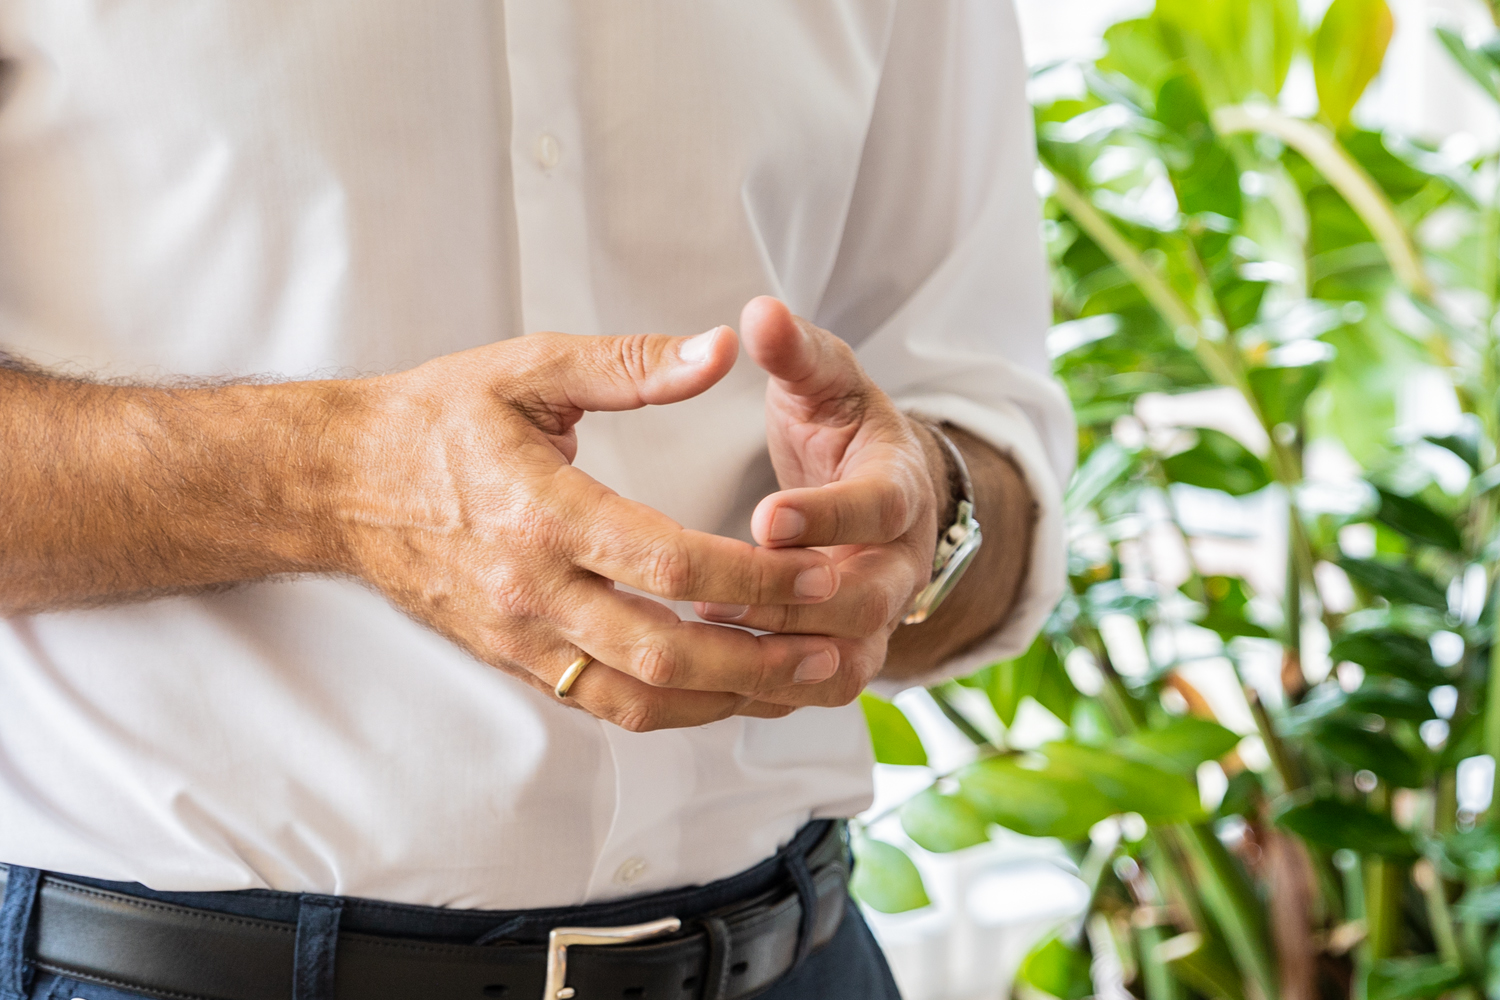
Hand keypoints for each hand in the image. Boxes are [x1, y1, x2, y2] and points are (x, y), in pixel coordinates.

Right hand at [332, 327, 847, 730]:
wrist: (339, 484)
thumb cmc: (436, 418)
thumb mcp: (529, 368)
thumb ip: (632, 363)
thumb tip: (721, 351)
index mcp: (541, 512)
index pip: (668, 561)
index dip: (756, 577)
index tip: (821, 574)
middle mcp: (530, 591)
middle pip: (665, 653)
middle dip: (760, 659)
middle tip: (831, 650)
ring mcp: (519, 638)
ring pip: (639, 699)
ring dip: (728, 700)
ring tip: (798, 683)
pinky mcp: (514, 661)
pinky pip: (604, 704)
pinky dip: (675, 708)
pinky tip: (727, 690)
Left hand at [695, 298, 949, 705]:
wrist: (877, 491)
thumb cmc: (841, 427)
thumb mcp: (826, 380)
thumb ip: (796, 352)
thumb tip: (759, 312)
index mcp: (901, 487)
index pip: (880, 508)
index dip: (828, 516)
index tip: (764, 516)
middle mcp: (901, 563)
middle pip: (868, 600)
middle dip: (792, 602)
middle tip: (711, 593)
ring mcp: (879, 618)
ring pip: (845, 663)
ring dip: (777, 660)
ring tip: (696, 640)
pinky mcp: (847, 656)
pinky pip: (816, 693)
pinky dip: (766, 695)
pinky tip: (698, 684)